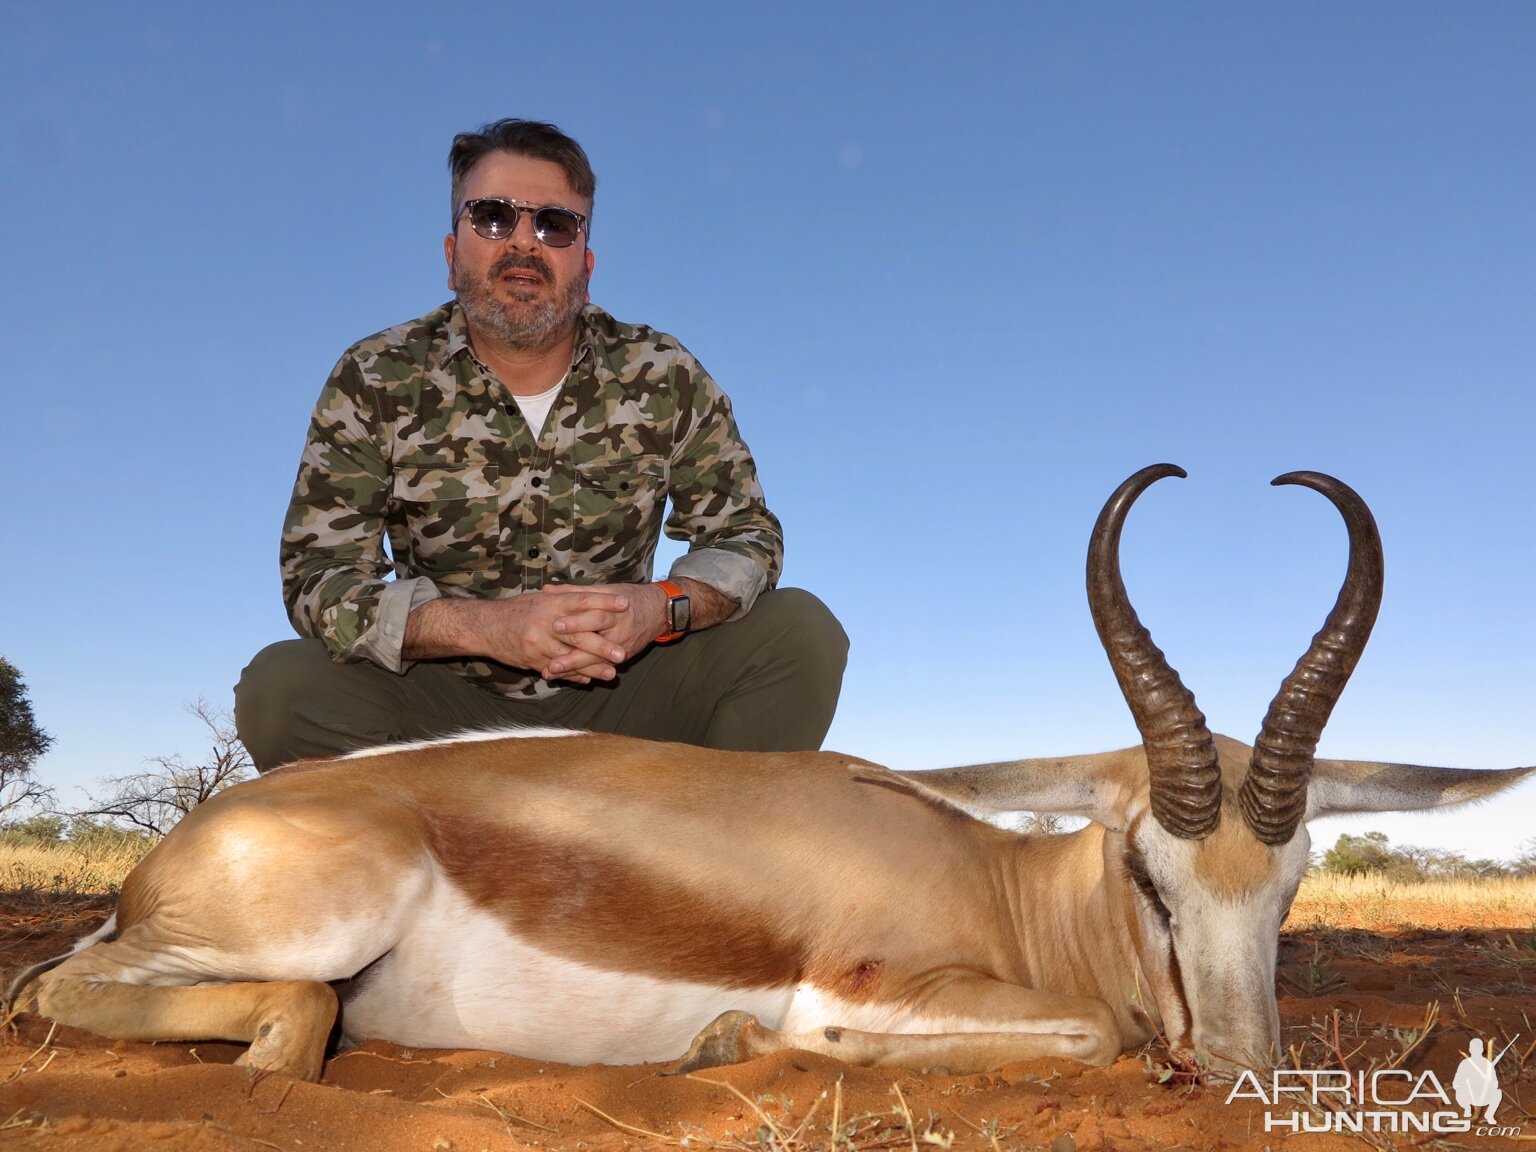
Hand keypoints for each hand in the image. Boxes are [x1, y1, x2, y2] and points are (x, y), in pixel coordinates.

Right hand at [403, 590, 633, 683]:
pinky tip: (588, 679)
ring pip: (569, 658)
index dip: (604, 602)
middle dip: (602, 645)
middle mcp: (546, 622)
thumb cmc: (516, 610)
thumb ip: (564, 599)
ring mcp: (538, 643)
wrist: (484, 626)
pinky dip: (573, 675)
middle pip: (578, 634)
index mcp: (551, 602)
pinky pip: (557, 669)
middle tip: (623, 653)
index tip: (625, 604)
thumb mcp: (540, 599)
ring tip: (611, 674)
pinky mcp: (532, 660)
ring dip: (592, 667)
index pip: (582, 600)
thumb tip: (591, 598)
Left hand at [542, 581, 666, 678]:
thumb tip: (547, 590)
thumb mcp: (606, 590)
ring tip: (552, 673)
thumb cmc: (630, 597)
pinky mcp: (621, 658)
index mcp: (616, 612)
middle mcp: (619, 633)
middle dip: (572, 657)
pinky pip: (601, 667)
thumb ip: (576, 592)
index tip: (555, 625)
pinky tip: (566, 679)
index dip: (576, 622)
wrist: (659, 612)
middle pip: (594, 646)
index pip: (595, 618)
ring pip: (595, 662)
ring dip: (573, 669)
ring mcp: (621, 648)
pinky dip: (583, 673)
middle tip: (552, 664)